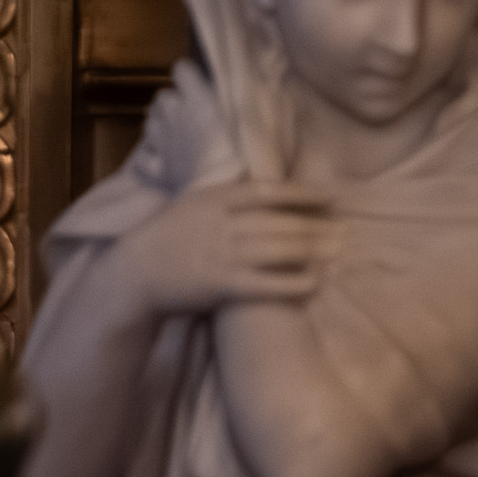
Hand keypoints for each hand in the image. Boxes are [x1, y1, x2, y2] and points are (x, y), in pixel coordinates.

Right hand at [125, 182, 331, 314]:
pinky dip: (295, 283)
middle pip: (280, 223)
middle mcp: (220, 224)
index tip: (327, 197)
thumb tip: (266, 194)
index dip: (300, 194)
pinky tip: (314, 283)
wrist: (134, 272)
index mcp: (211, 199)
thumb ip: (225, 200)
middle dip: (316, 226)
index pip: (266, 191)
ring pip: (280, 250)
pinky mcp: (223, 285)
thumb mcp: (190, 205)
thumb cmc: (165, 237)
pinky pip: (269, 284)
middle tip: (343, 230)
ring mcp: (223, 255)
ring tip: (336, 252)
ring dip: (312, 251)